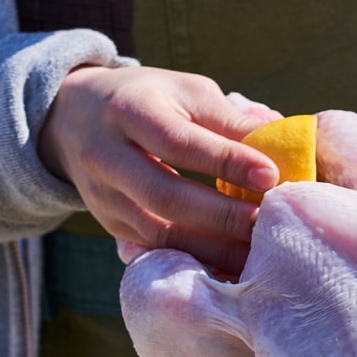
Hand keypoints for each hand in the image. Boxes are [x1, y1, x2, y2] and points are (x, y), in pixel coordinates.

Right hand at [38, 66, 278, 274]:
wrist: (73, 118)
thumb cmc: (150, 100)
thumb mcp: (184, 92)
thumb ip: (228, 118)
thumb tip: (282, 141)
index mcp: (128, 110)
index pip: (178, 141)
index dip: (226, 161)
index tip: (271, 175)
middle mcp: (106, 156)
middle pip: (163, 194)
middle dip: (220, 215)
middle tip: (267, 224)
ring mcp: (102, 197)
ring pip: (157, 232)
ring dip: (210, 248)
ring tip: (255, 255)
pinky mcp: (110, 226)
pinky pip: (154, 250)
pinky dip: (194, 259)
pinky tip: (229, 265)